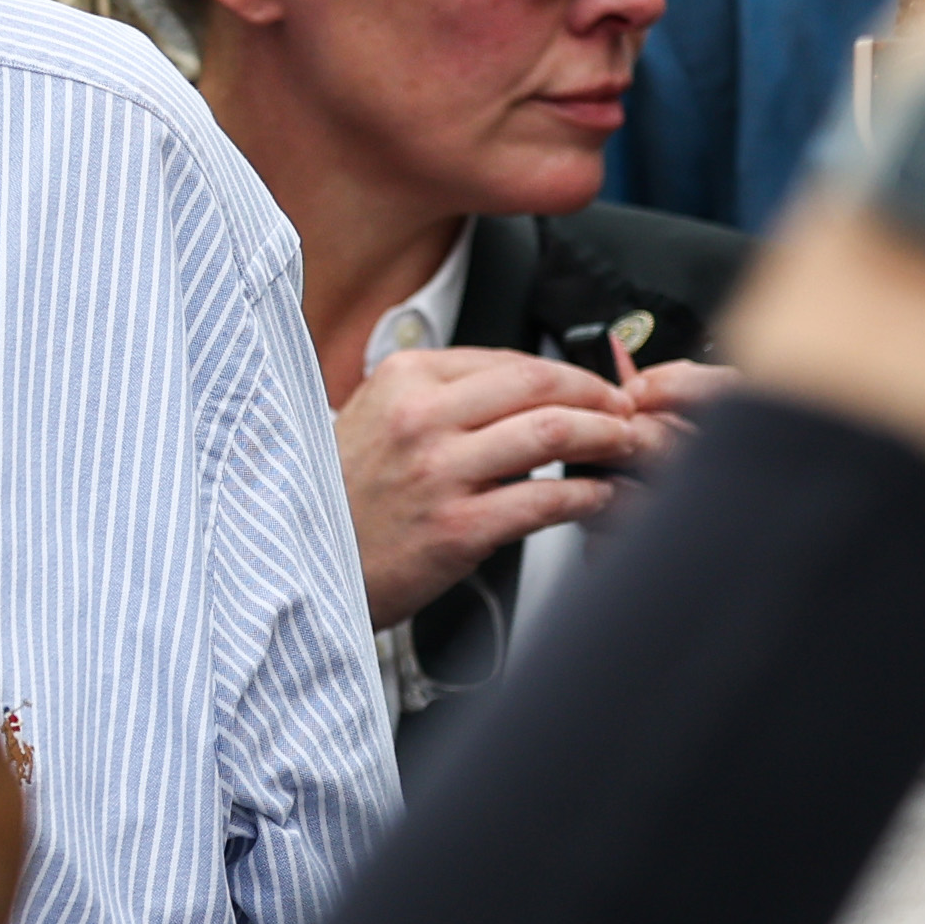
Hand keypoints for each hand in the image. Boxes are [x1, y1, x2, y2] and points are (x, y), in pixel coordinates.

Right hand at [335, 348, 658, 627]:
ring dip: (605, 436)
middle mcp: (421, 418)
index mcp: (403, 380)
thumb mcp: (373, 417)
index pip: (507, 360)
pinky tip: (600, 495)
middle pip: (538, 384)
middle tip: (623, 408)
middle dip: (597, 394)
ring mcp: (439, 472)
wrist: (298, 564)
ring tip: (625, 444)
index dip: (565, 372)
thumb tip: (515, 388)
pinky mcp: (457, 528)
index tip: (591, 386)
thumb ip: (436, 395)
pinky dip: (587, 495)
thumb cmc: (339, 498)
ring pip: (550, 432)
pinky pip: (544, 501)